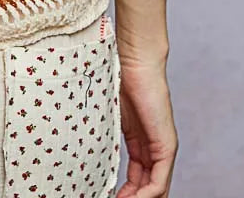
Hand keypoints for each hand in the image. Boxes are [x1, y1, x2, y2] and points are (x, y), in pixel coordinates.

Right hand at [116, 59, 177, 197]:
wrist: (135, 60)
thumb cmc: (118, 77)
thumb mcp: (108, 113)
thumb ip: (103, 133)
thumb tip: (76, 144)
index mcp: (142, 143)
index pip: (138, 180)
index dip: (124, 194)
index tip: (104, 197)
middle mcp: (155, 149)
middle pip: (147, 188)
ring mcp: (163, 148)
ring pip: (155, 189)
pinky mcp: (167, 146)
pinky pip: (159, 182)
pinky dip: (146, 196)